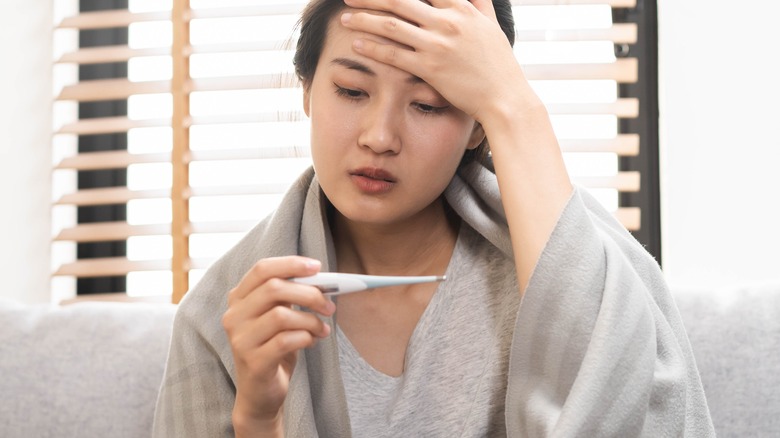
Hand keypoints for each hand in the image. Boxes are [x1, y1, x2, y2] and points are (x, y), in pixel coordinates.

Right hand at [222, 256, 334, 434]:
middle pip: (274, 288)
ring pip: (282, 314)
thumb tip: (320, 279)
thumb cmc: (273, 349)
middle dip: (309, 293)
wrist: (260, 394)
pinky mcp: (253, 361)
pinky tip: (312, 341)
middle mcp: (234, 316)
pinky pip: (286, 340)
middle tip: (329, 305)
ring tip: (321, 329)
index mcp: (239, 299)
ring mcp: (240, 339)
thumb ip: (289, 296)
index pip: (262, 269)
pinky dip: (306, 337)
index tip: (317, 267)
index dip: (291, 264)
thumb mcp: (278, 317)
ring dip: (311, 320)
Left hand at [340, 0, 534, 122]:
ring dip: (364, 19)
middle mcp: (447, 22)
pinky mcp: (429, 68)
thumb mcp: (491, 26)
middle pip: (400, 0)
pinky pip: (394, 54)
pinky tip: (356, 44)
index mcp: (462, 9)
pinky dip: (372, 48)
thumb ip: (478, 4)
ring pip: (392, 25)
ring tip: (344, 18)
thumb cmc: (498, 64)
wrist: (504, 98)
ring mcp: (437, 45)